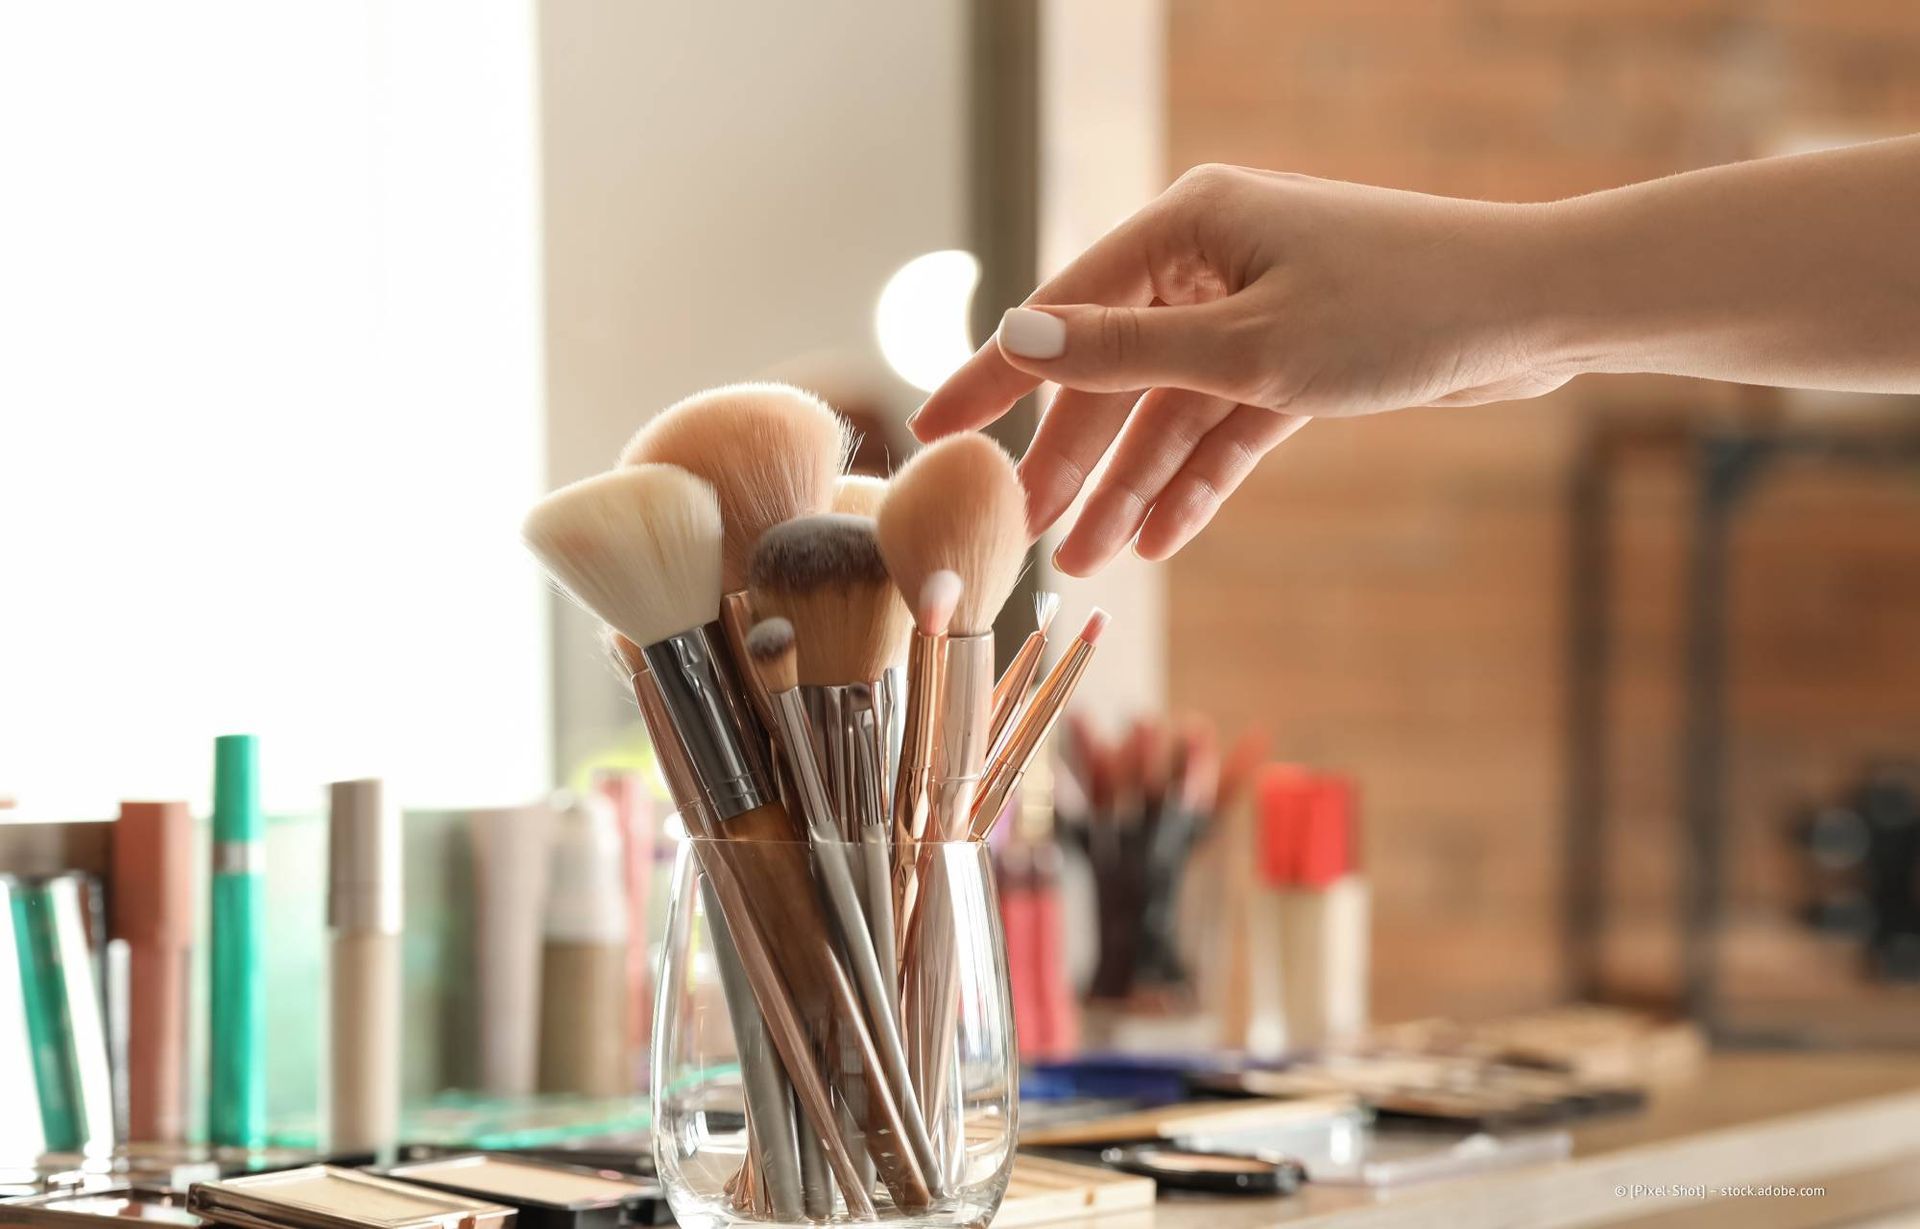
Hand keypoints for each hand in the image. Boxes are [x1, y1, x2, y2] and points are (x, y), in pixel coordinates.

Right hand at [909, 164, 1565, 575]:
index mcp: (1188, 227)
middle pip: (1115, 372)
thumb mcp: (1248, 347)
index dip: (995, 379)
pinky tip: (1159, 538)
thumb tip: (1018, 340)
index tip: (931, 433)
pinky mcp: (1300, 358)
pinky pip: (1227, 425)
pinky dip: (1197, 479)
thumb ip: (1126, 355)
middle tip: (1020, 536)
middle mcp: (1214, 262)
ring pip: (1171, 410)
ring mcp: (1257, 312)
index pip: (1063, 310)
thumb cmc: (1397, 309)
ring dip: (1131, 485)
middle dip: (1071, 458)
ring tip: (1087, 563)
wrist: (1534, 310)